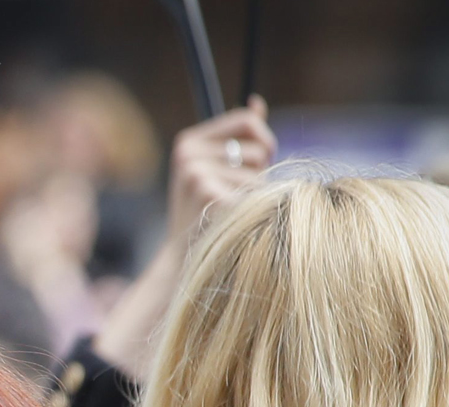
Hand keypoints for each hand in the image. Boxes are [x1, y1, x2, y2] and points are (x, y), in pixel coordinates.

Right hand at [89, 96, 274, 381]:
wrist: (184, 263)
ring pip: (260, 175)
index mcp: (187, 142)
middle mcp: (188, 154)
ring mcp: (196, 174)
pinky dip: (253, 211)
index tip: (260, 162)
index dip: (264, 141)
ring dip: (254, 198)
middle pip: (259, 148)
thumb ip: (237, 139)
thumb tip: (257, 101)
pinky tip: (230, 226)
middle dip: (260, 174)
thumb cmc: (205, 217)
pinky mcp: (209, 196)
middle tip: (234, 201)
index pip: (248, 120)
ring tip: (228, 217)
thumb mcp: (216, 171)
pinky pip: (257, 194)